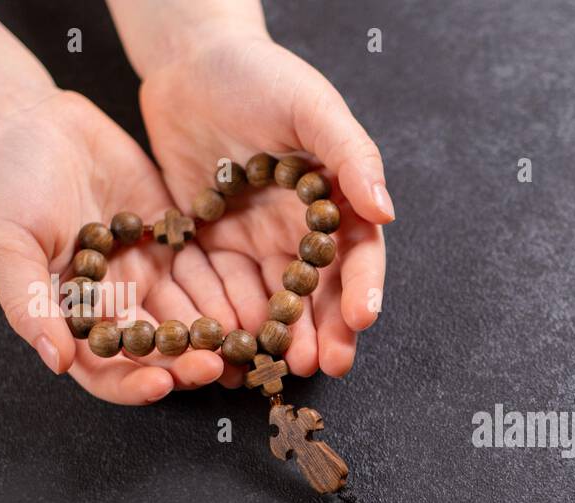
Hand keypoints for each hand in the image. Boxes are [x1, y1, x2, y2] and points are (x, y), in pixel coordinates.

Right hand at [0, 91, 227, 402]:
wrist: (29, 121)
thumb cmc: (3, 184)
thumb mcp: (5, 244)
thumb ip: (28, 303)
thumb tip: (55, 361)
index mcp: (75, 317)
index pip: (108, 369)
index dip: (134, 383)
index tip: (162, 382)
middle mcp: (117, 303)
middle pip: (160, 350)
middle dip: (189, 362)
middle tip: (220, 364)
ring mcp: (149, 272)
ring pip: (191, 315)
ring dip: (217, 332)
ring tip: (246, 341)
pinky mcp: (174, 237)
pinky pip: (207, 269)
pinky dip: (228, 286)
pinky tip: (254, 296)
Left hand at [138, 32, 392, 380]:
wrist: (189, 62)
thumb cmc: (261, 75)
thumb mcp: (312, 106)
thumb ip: (351, 154)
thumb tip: (385, 209)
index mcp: (336, 202)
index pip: (357, 254)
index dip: (362, 287)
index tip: (361, 319)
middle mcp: (302, 232)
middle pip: (321, 292)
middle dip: (326, 332)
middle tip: (323, 365)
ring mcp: (258, 244)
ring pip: (276, 303)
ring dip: (282, 339)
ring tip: (283, 368)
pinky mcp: (214, 248)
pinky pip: (224, 292)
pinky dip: (231, 323)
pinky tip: (232, 349)